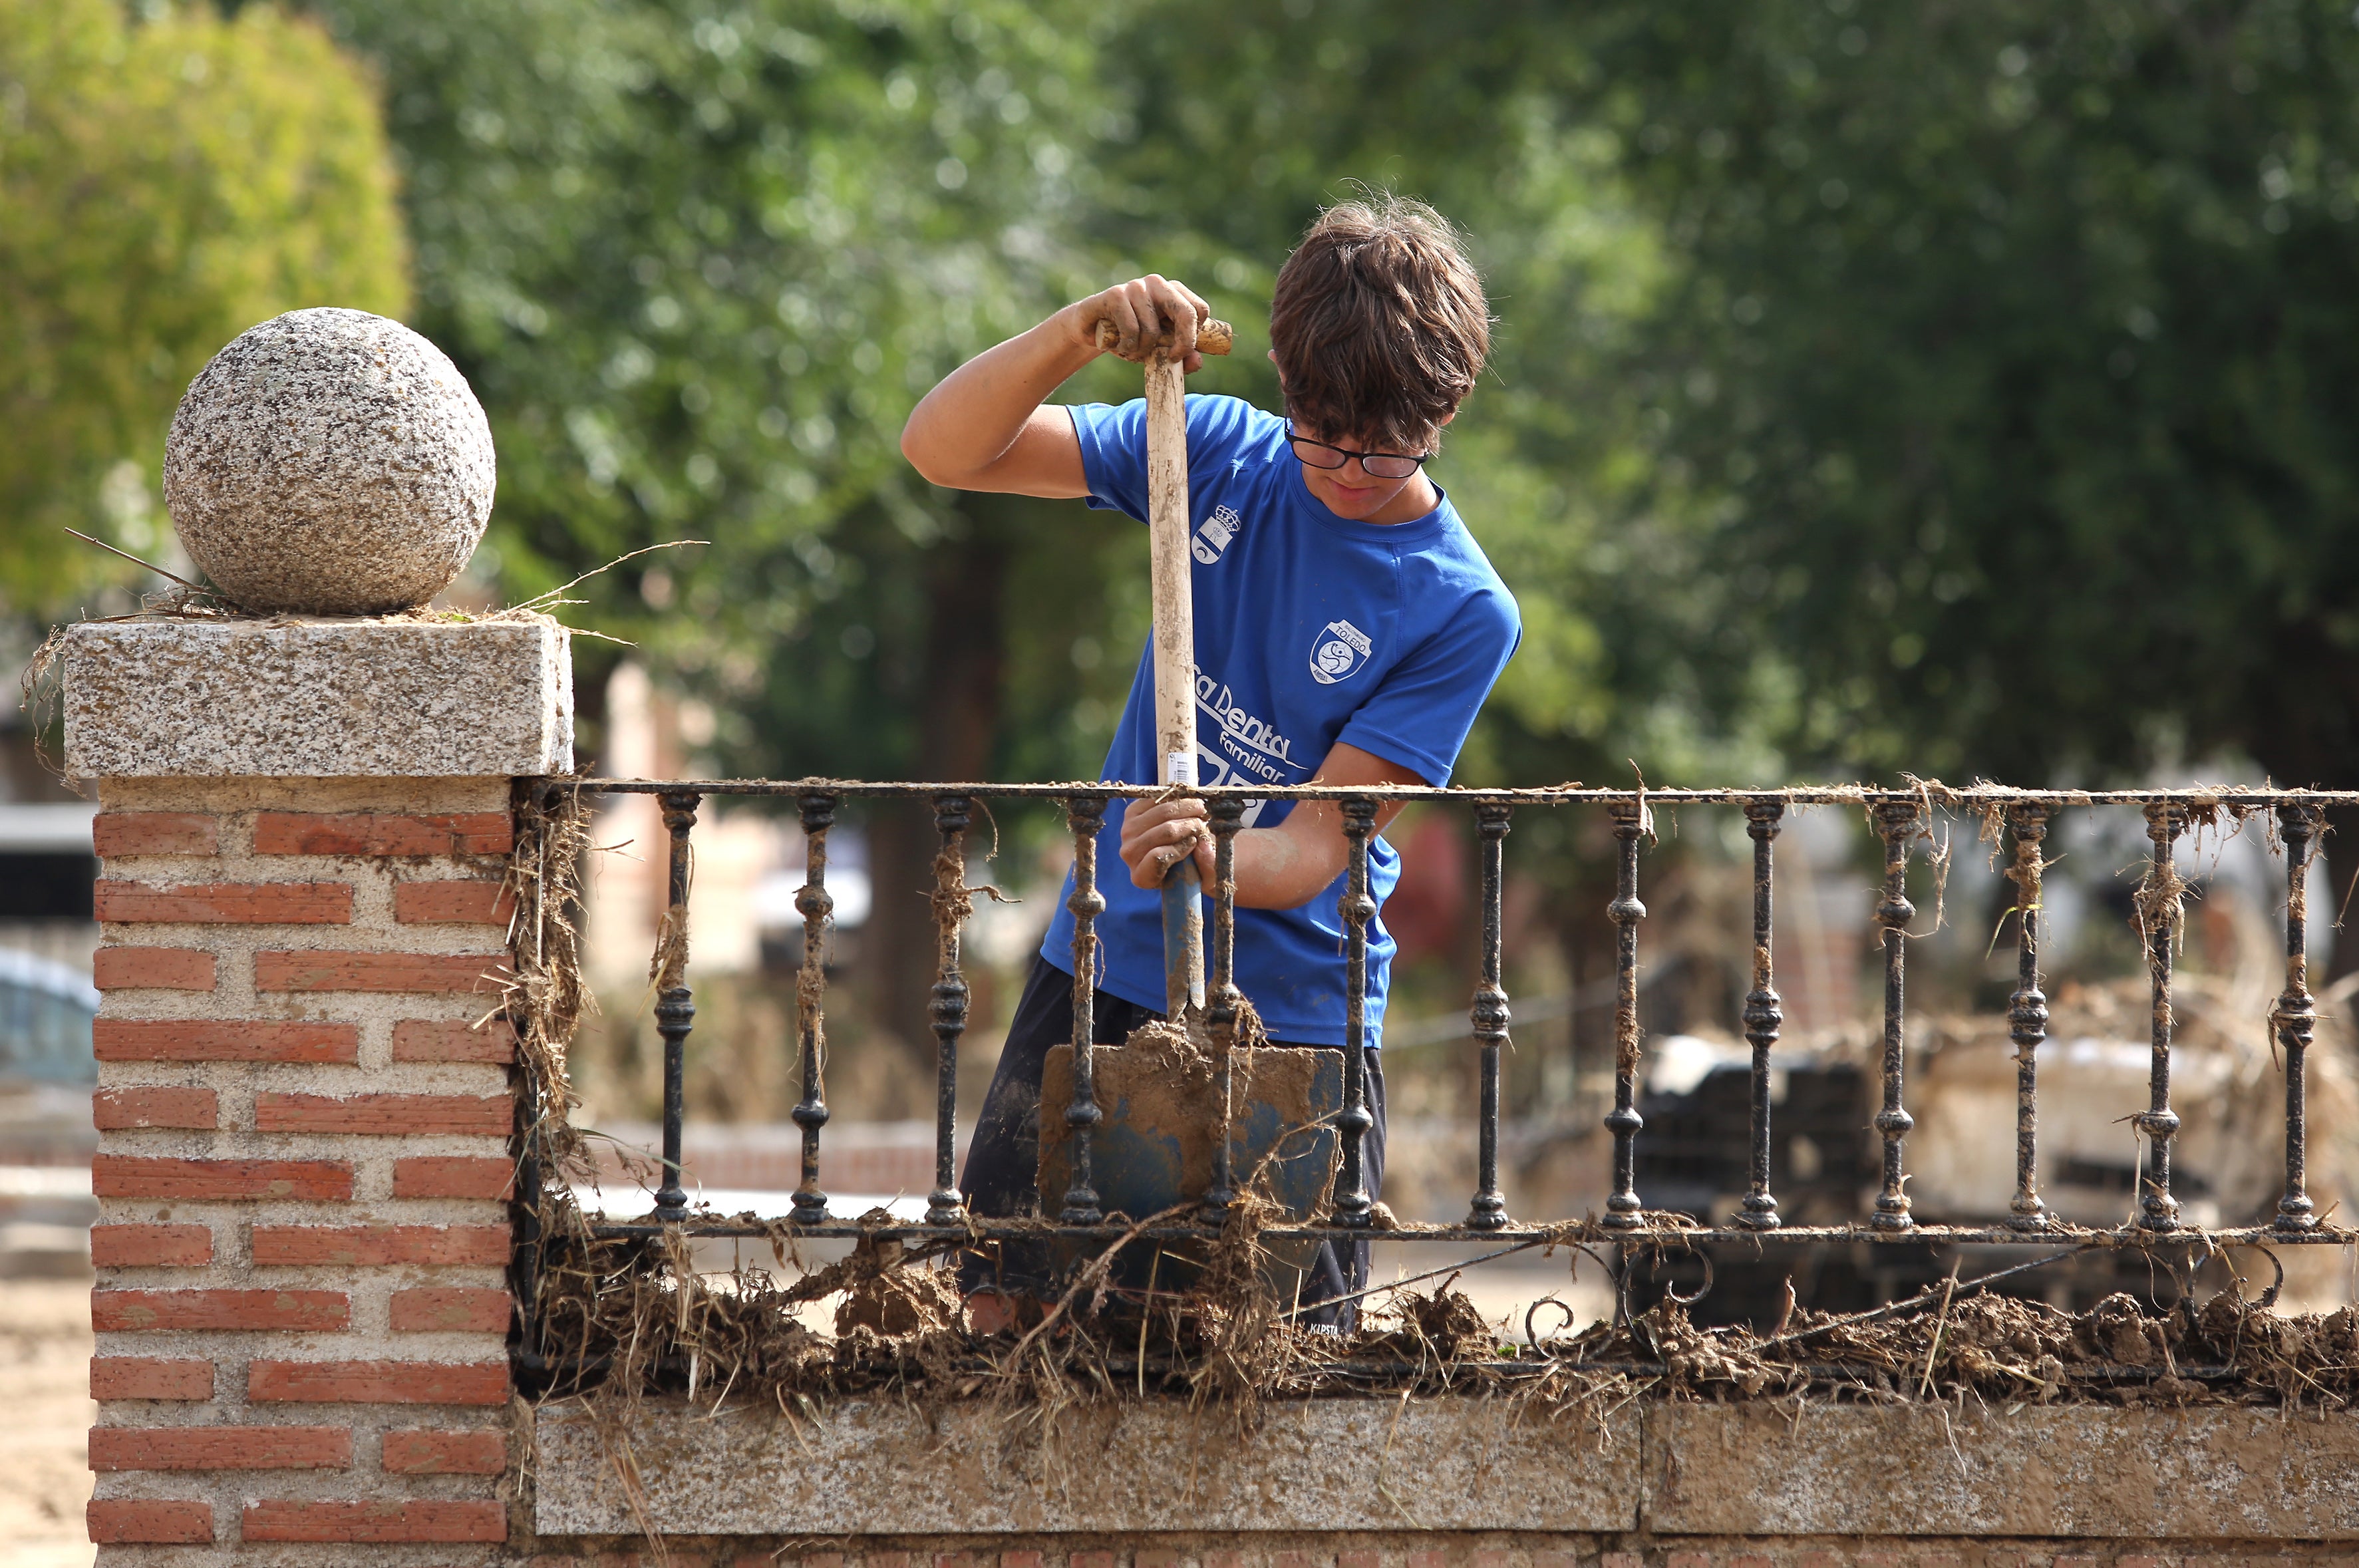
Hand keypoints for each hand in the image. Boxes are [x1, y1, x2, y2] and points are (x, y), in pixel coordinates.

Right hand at [1066, 275, 1212, 369]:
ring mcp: (1136, 287)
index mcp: (1173, 292)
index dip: (1194, 336)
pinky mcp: (1115, 295)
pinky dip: (1127, 347)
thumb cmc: (1130, 338)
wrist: (1091, 330)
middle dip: (1184, 341)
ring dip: (1143, 351)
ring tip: (1132, 352)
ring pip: (1153, 330)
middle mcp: (1158, 284)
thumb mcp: (1157, 350)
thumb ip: (1181, 356)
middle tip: (1172, 359)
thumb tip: (1197, 361)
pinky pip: (1131, 329)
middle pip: (1186, 312)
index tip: (1180, 354)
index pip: (1199, 310)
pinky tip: (1120, 348)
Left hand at [1118, 794, 1215, 888]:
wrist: (1173, 851)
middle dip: (1191, 823)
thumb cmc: (1190, 867)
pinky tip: (1185, 804)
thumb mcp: (1206, 876)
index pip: (1158, 858)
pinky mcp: (1131, 812)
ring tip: (1200, 811)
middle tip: (1204, 823)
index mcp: (1143, 877)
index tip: (1195, 842)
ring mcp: (1127, 832)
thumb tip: (1202, 845)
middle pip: (1165, 831)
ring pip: (1162, 812)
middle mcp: (1130, 855)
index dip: (1181, 848)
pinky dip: (1175, 798)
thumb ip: (1207, 866)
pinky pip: (1156, 798)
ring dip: (1187, 807)